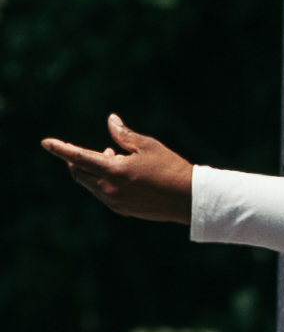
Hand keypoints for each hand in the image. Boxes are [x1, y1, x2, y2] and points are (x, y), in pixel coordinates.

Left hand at [41, 114, 193, 224]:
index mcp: (113, 170)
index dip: (61, 149)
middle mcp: (109, 188)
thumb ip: (124, 135)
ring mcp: (114, 202)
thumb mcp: (148, 146)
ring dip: (92, 172)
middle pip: (79, 173)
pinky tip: (121, 177)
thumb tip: (110, 120)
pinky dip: (102, 183)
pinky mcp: (122, 210)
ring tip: (114, 159)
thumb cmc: (170, 168)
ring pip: (90, 185)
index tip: (46, 142)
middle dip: (78, 161)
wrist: (189, 199)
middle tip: (97, 150)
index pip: (78, 157)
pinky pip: (102, 195)